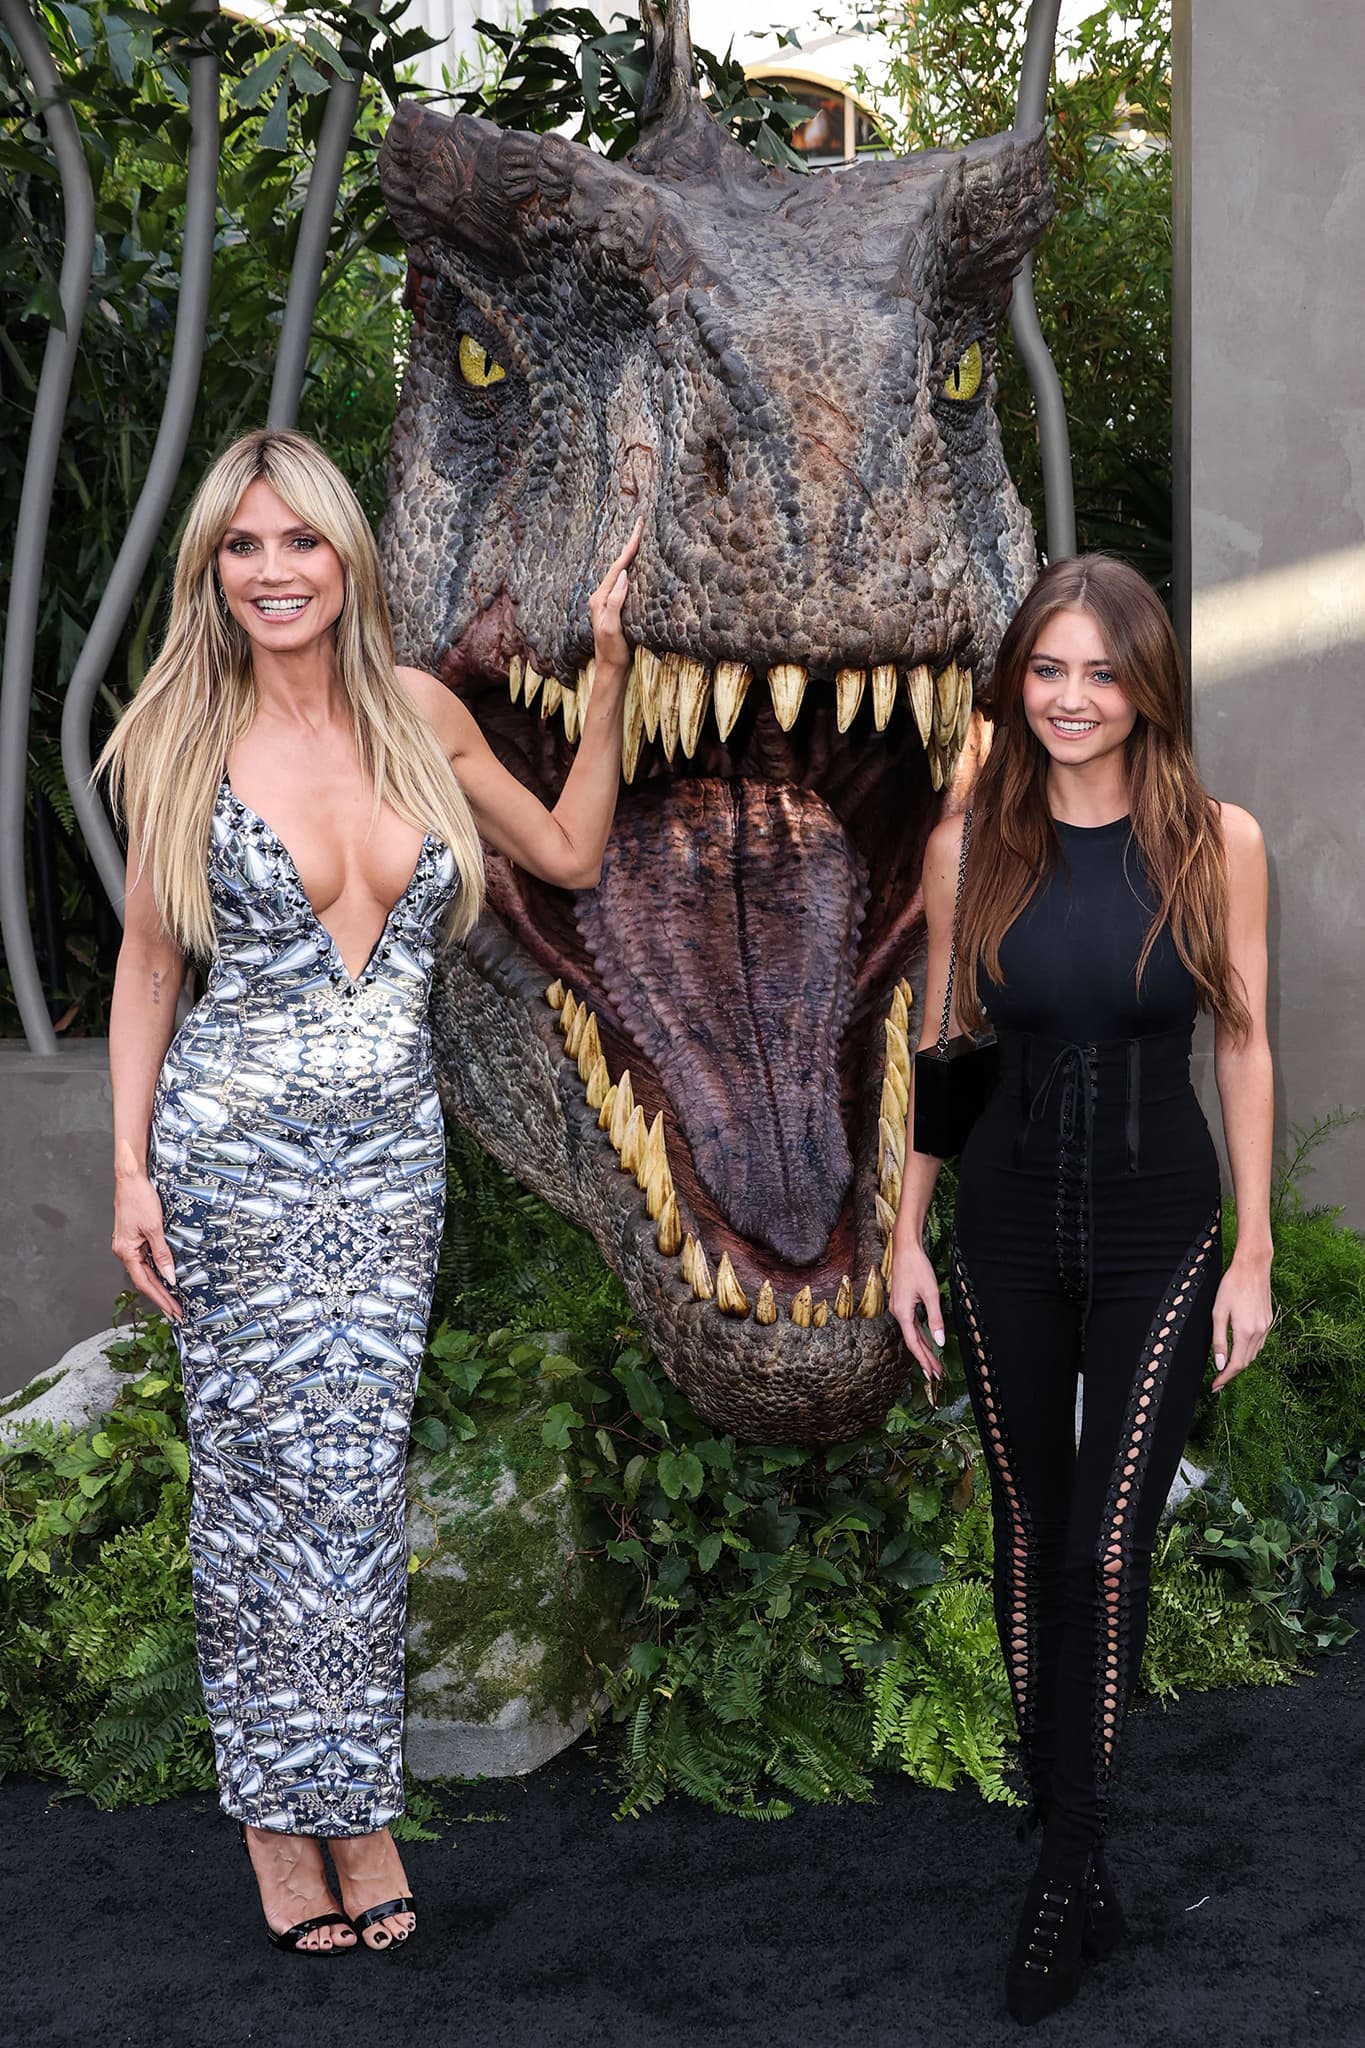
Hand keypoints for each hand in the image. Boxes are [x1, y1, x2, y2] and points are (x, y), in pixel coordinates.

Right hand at [112, 1172, 181, 1321]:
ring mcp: (129, 1245)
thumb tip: (170, 1276)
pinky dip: (157, 1270)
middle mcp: (125, 1251)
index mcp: (126, 1251)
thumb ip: (162, 1254)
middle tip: (176, 1312)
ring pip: (146, 1271)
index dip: (160, 1298)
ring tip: (173, 1300)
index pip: (145, 1283)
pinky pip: (146, 1259)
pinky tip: (166, 1277)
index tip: (173, 1311)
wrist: (131, 1178)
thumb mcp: (154, 1228)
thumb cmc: (138, 1198)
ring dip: (159, 1286)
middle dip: (161, 1297)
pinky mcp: (134, 1237)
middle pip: (145, 1280)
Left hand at [587, 518, 642, 675]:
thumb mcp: (613, 627)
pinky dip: (630, 569)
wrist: (609, 668)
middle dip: (629, 545)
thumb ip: (616, 601)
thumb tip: (624, 575)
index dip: (629, 547)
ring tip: (638, 539)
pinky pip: (622, 582)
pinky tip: (636, 566)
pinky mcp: (614, 607)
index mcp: (600, 597)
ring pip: (619, 572)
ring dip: (629, 555)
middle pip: (617, 565)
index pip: (617, 567)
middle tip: (640, 525)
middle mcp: (601, 596)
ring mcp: (606, 602)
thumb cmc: (612, 650)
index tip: (639, 529)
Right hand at [888, 1241, 946, 1399]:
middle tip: (935, 1374)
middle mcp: (897, 1312)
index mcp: (902, 1313)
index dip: (924, 1359)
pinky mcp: (901, 1303)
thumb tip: (939, 1341)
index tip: (933, 1373)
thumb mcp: (931, 1294)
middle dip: (925, 1358)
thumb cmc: (917, 1267)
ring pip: (911, 1333)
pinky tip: (927, 1340)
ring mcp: (898, 1308)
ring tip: (933, 1362)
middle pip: (912, 1341)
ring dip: (923, 1348)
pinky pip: (911, 1324)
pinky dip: (920, 1335)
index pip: (914, 1343)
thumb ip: (935, 1319)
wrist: (905, 1249)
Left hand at [1209, 1253, 1272, 1390]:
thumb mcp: (1218, 1312)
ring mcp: (1266, 1326)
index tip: (1215, 1387)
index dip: (1225, 1378)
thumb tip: (1220, 1364)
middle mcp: (1259, 1332)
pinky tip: (1240, 1349)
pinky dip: (1249, 1351)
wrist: (1253, 1267)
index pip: (1235, 1365)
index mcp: (1245, 1332)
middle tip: (1217, 1380)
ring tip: (1226, 1368)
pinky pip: (1260, 1343)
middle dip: (1231, 1373)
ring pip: (1254, 1354)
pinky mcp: (1269, 1320)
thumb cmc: (1232, 1286)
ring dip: (1241, 1363)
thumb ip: (1219, 1340)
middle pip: (1246, 1362)